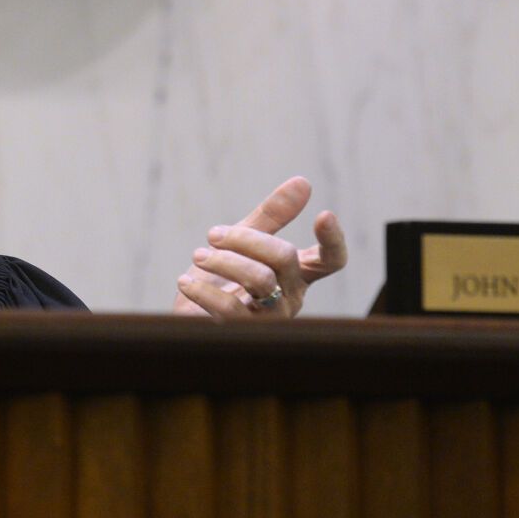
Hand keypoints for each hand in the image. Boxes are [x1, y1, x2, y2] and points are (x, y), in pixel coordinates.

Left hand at [173, 177, 347, 318]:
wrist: (187, 319)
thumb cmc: (222, 280)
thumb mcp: (244, 241)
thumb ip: (271, 216)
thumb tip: (303, 182)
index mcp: (297, 274)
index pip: (331, 261)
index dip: (333, 240)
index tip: (323, 214)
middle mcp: (291, 297)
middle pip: (285, 258)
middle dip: (245, 238)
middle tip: (212, 234)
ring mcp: (271, 319)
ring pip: (261, 280)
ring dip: (223, 261)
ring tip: (197, 256)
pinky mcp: (245, 335)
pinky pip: (230, 309)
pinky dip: (203, 290)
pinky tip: (185, 281)